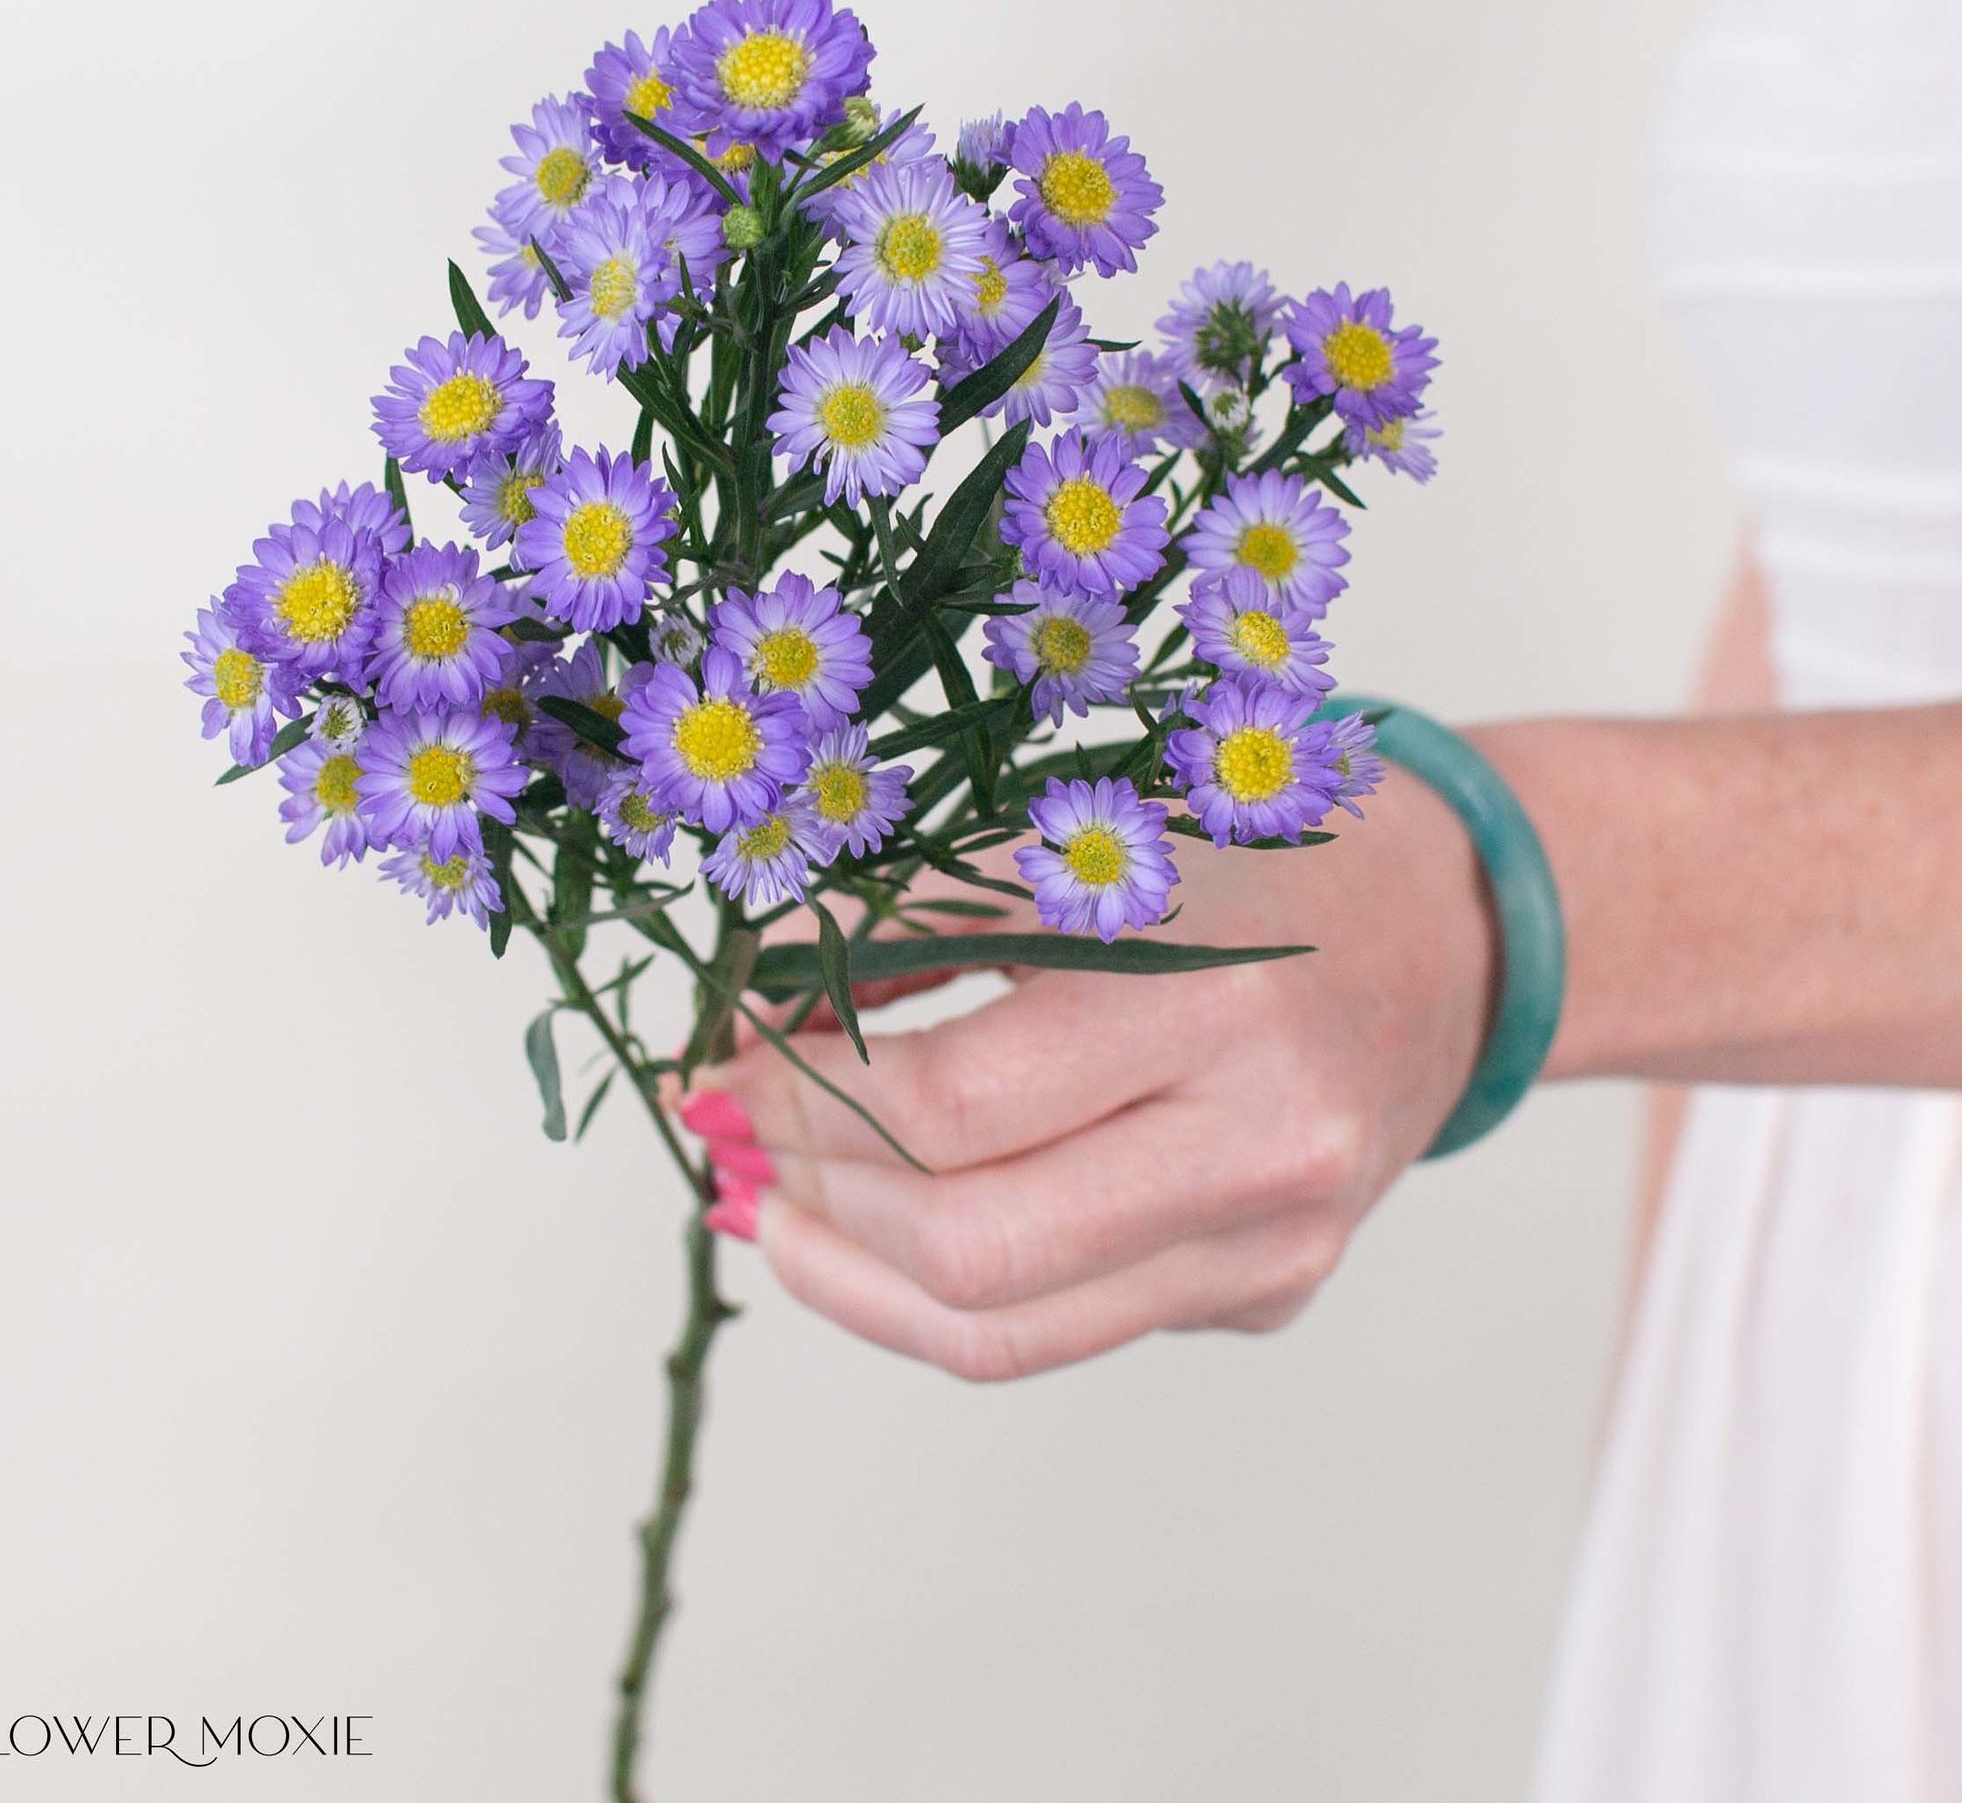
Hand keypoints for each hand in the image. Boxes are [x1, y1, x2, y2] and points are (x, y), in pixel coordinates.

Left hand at [679, 768, 1497, 1380]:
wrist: (1451, 936)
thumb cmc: (1265, 857)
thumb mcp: (1094, 842)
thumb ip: (923, 920)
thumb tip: (758, 1001)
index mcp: (1220, 999)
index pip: (953, 1100)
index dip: (800, 1086)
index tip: (723, 1049)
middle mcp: (1263, 1145)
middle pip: (968, 1244)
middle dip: (810, 1188)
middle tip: (736, 1125)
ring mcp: (1274, 1246)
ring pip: (999, 1330)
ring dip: (848, 1274)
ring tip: (771, 1206)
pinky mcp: (1264, 1296)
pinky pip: (1061, 1328)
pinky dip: (940, 1290)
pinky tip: (879, 1230)